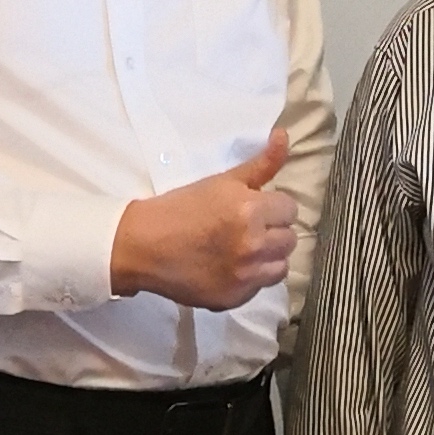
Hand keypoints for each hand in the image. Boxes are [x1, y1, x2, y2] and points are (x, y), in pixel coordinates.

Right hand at [113, 133, 296, 310]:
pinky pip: (260, 287)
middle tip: (247, 228)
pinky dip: (251, 278)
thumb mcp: (222, 181)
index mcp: (250, 210)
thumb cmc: (181, 208)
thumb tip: (285, 136)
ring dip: (268, 257)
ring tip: (244, 249)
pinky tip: (230, 267)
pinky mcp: (234, 298)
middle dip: (272, 231)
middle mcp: (252, 245)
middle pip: (289, 239)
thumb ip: (261, 163)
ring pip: (281, 266)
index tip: (255, 208)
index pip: (290, 209)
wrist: (144, 245)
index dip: (273, 207)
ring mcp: (244, 276)